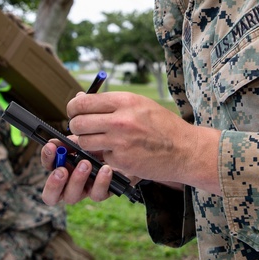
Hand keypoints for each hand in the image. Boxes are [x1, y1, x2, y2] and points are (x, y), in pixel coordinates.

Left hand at [40, 91, 220, 205]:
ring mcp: (120, 142)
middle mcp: (120, 120)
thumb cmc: (162, 125)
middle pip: (78, 123)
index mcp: (124, 101)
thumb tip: (79, 98)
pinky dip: (105, 157)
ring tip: (99, 141)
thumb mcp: (139, 104)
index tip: (75, 113)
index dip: (73, 108)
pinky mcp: (122, 161)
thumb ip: (110, 103)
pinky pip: (100, 157)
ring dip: (86, 143)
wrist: (185, 149)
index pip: (83, 102)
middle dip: (76, 127)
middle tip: (83, 129)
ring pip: (84, 142)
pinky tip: (118, 153)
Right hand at [40, 142, 116, 204]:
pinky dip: (100, 181)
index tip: (51, 148)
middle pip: (51, 196)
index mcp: (63, 170)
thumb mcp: (83, 142)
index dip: (47, 160)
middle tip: (62, 170)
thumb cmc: (100, 148)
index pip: (48, 170)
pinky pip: (97, 194)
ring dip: (77, 180)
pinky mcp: (102, 193)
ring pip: (72, 197)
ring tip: (86, 164)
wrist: (126, 152)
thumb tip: (53, 143)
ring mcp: (85, 191)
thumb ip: (67, 143)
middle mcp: (70, 184)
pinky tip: (106, 169)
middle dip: (54, 183)